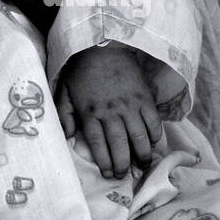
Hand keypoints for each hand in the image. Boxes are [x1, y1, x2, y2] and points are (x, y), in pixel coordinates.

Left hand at [58, 43, 162, 178]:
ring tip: (141, 165)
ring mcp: (130, 105)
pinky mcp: (144, 97)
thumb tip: (67, 137)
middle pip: (119, 146)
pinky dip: (154, 136)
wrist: (102, 45)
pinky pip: (153, 123)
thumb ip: (64, 116)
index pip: (98, 145)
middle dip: (123, 165)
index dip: (105, 163)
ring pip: (139, 138)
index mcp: (90, 113)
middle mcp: (111, 112)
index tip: (108, 174)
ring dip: (142, 156)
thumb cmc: (81, 71)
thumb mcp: (64, 92)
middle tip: (124, 175)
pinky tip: (152, 143)